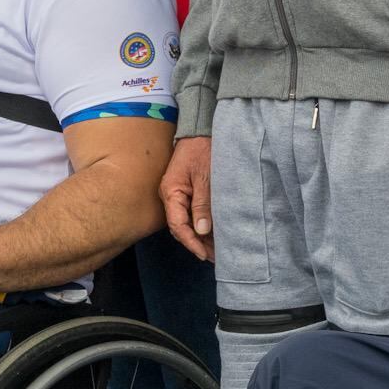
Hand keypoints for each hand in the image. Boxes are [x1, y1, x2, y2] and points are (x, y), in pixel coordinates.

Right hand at [162, 135, 214, 261]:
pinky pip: (192, 213)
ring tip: (217, 250)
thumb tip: (202, 230)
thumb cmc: (202, 149)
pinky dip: (202, 225)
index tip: (204, 254)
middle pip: (181, 227)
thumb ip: (203, 203)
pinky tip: (214, 234)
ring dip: (201, 236)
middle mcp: (171, 196)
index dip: (191, 242)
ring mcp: (178, 195)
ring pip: (187, 222)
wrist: (200, 131)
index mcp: (171, 192)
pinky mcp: (187, 193)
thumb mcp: (205, 177)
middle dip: (197, 243)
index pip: (178, 225)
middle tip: (215, 257)